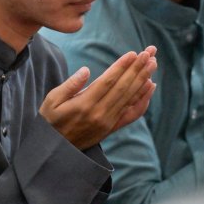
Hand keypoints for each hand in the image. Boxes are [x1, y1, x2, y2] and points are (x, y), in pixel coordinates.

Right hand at [39, 47, 156, 150]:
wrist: (55, 150)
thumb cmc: (51, 120)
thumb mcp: (51, 100)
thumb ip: (70, 85)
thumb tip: (86, 70)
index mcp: (84, 104)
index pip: (108, 82)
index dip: (122, 67)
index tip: (133, 54)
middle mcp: (100, 114)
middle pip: (123, 87)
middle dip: (137, 69)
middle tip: (149, 52)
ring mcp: (108, 122)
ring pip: (130, 98)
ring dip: (143, 79)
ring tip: (153, 63)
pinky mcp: (112, 128)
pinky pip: (132, 114)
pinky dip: (143, 100)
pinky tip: (151, 87)